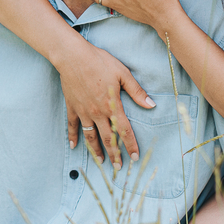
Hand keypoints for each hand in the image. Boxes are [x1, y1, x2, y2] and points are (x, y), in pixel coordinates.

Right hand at [54, 39, 154, 167]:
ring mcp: (83, 111)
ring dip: (96, 151)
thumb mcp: (122, 73)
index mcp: (112, 105)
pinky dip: (73, 136)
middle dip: (114, 154)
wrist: (72, 56)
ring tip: (101, 162)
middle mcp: (97, 113)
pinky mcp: (72, 107)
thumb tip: (151, 105)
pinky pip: (73, 125)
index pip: (124, 130)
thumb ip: (136, 91)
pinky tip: (73, 146)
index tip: (135, 157)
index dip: (130, 145)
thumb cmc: (99, 61)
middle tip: (119, 167)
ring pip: (90, 136)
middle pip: (107, 138)